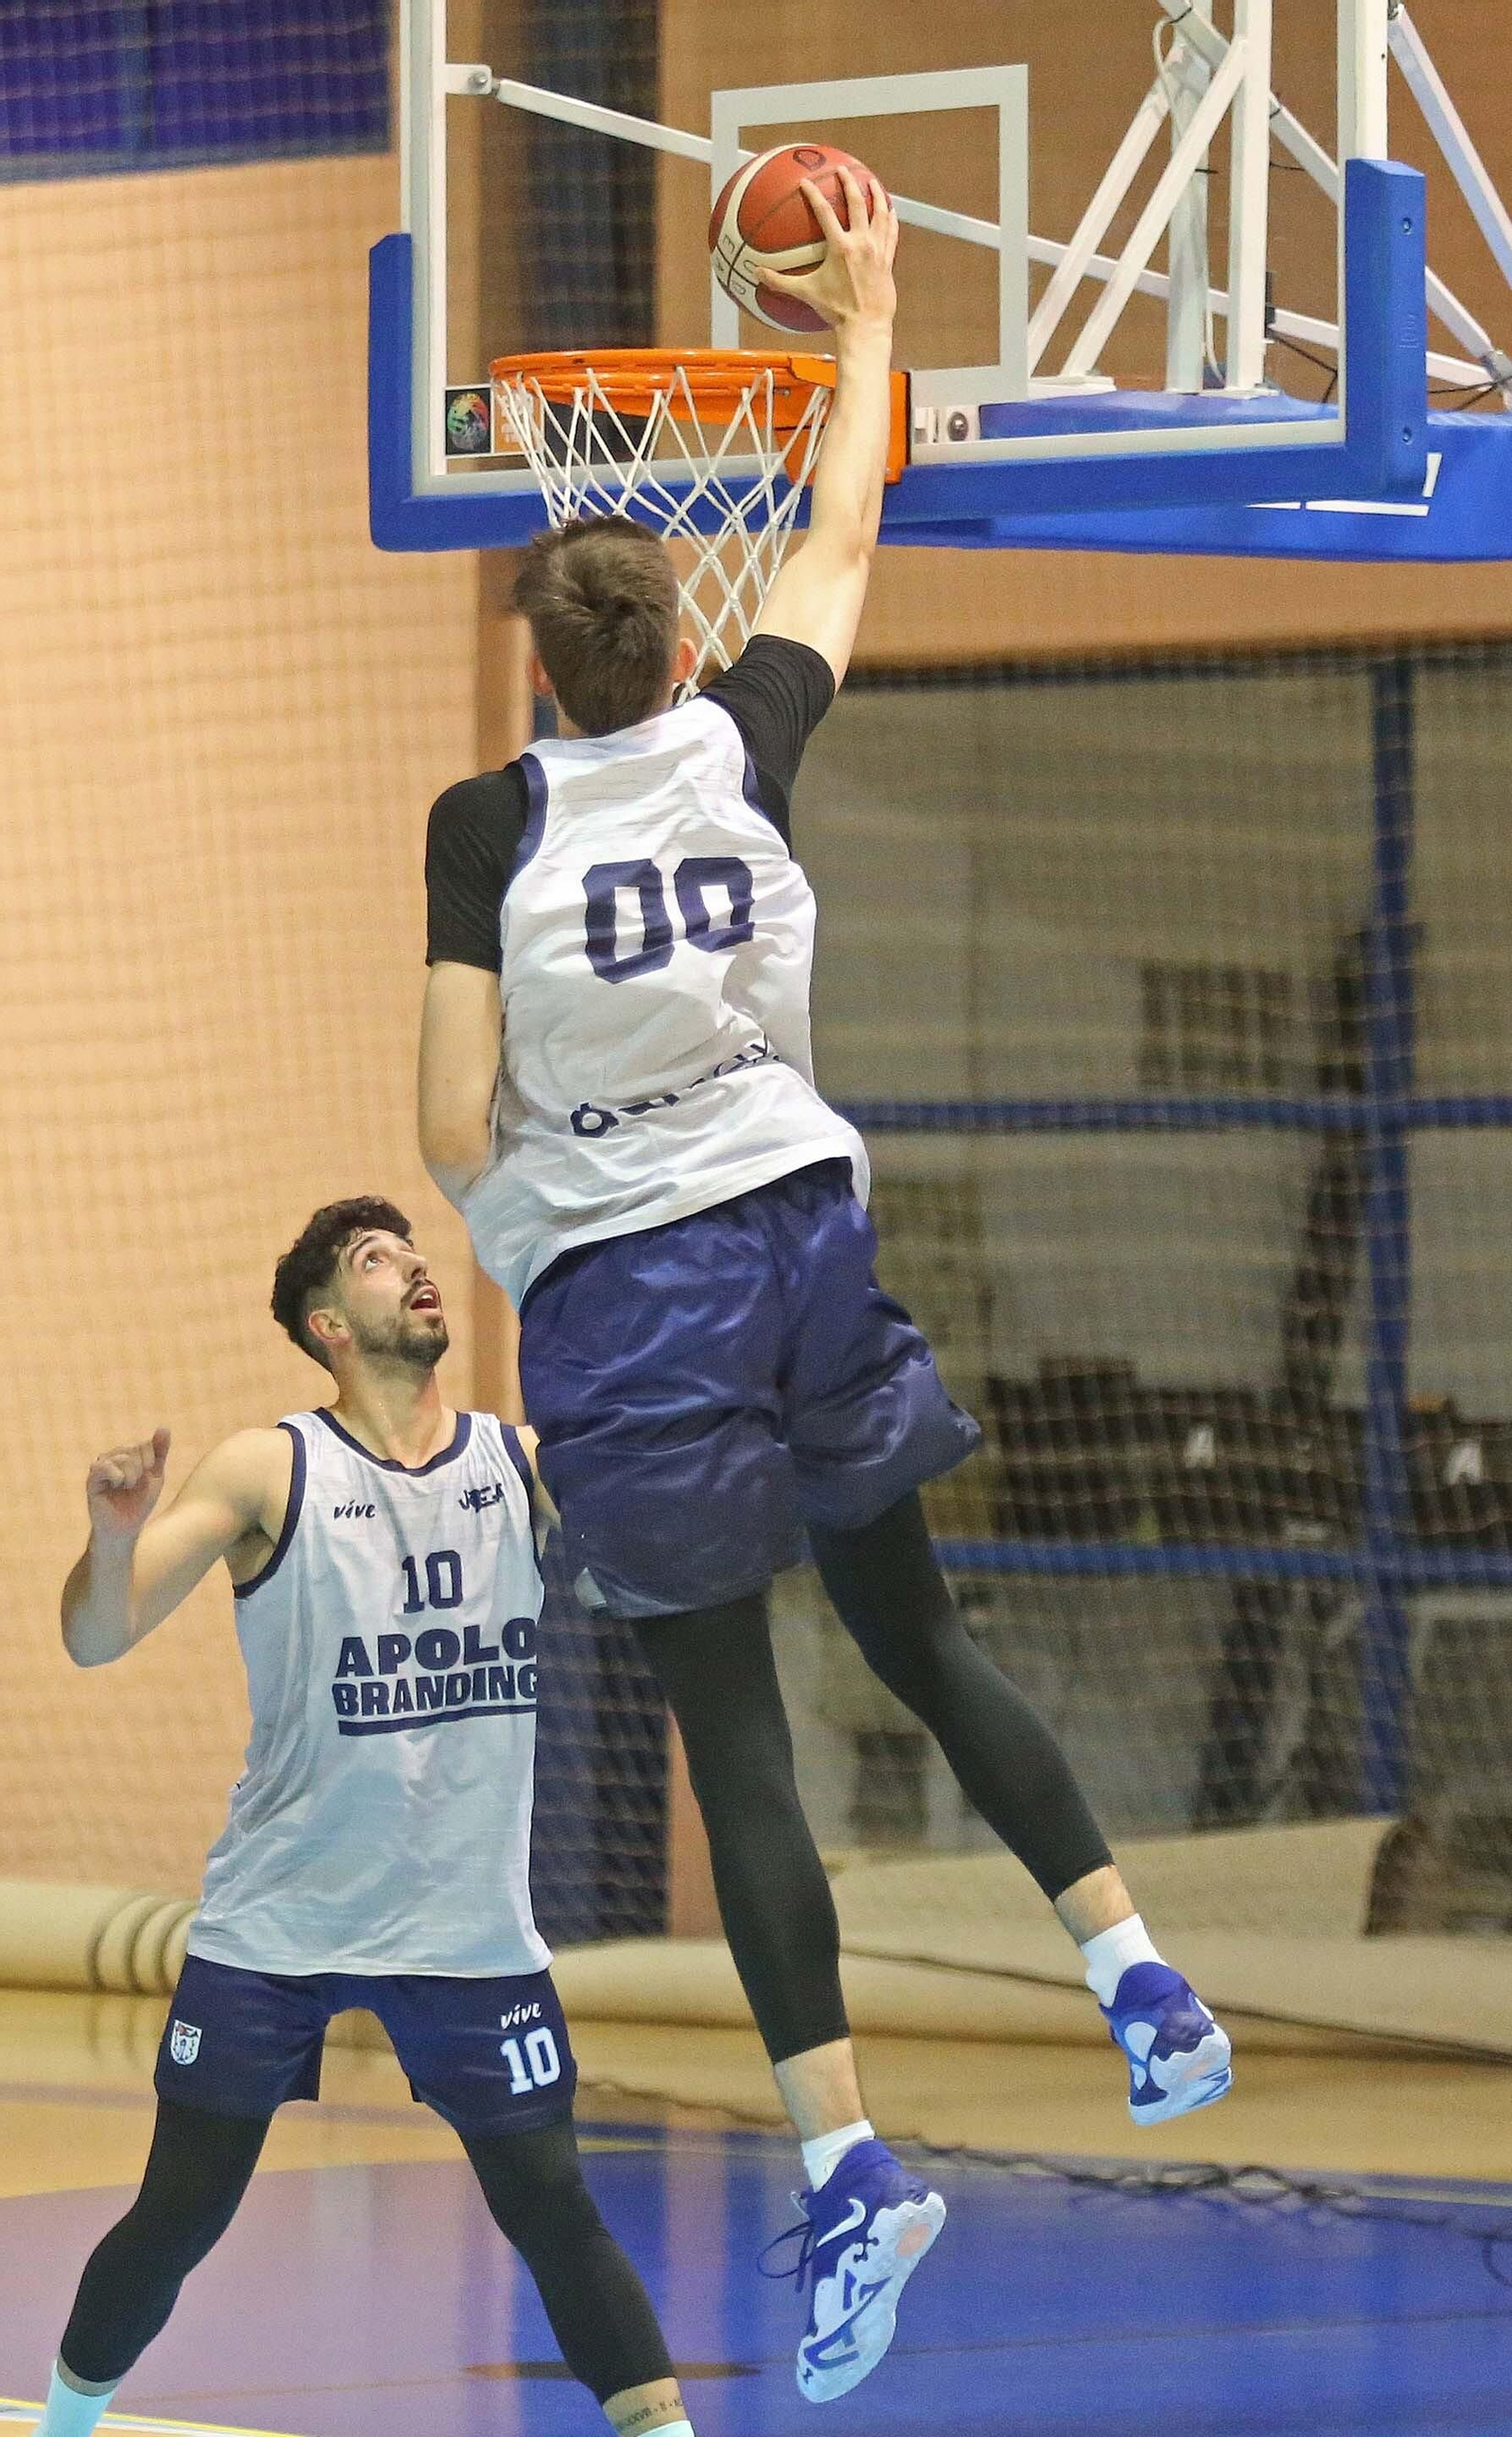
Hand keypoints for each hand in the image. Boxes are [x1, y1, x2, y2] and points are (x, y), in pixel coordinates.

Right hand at [87, 1427, 170, 1538]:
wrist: (127, 1527)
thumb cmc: (140, 1503)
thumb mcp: (155, 1476)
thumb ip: (159, 1451)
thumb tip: (164, 1426)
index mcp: (128, 1455)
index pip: (144, 1444)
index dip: (151, 1461)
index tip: (148, 1477)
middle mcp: (112, 1457)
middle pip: (133, 1448)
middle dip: (141, 1469)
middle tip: (134, 1486)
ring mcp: (101, 1467)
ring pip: (121, 1456)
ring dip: (131, 1475)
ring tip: (127, 1488)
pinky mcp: (91, 1479)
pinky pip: (103, 1466)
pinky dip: (116, 1476)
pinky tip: (118, 1485)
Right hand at [760, 167, 897, 335]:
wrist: (865, 326)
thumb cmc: (835, 310)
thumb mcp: (806, 293)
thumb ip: (780, 282)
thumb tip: (756, 273)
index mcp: (840, 247)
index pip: (825, 212)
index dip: (813, 194)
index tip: (806, 181)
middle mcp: (860, 243)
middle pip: (857, 203)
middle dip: (849, 182)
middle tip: (843, 169)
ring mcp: (877, 250)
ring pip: (880, 214)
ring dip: (876, 194)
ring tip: (872, 182)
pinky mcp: (887, 260)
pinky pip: (892, 233)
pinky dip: (891, 219)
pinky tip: (891, 210)